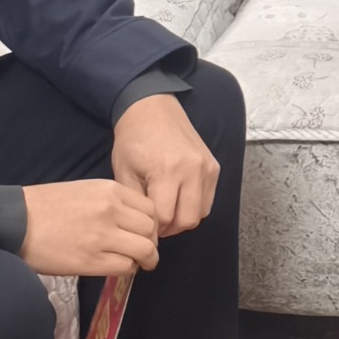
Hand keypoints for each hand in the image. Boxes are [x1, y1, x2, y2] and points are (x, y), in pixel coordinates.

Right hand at [20, 180, 160, 277]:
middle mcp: (112, 210)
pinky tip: (119, 267)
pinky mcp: (92, 260)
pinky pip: (125, 267)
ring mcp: (103, 236)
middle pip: (151, 230)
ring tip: (138, 263)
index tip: (145, 233)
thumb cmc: (46, 206)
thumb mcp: (86, 191)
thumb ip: (112, 202)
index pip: (150, 209)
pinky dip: (128, 269)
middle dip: (151, 242)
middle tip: (144, 250)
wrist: (16, 221)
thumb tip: (132, 221)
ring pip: (144, 249)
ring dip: (145, 259)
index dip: (152, 224)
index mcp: (111, 190)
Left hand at [110, 92, 219, 237]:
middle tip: (155, 225)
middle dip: (170, 228)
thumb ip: (136, 203)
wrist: (151, 110)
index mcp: (167, 171)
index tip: (142, 226)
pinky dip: (195, 206)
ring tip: (167, 212)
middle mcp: (192, 170)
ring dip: (184, 219)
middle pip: (187, 220)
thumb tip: (144, 228)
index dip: (151, 228)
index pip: (165, 218)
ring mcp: (207, 167)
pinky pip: (208, 199)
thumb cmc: (133, 140)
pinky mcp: (214, 166)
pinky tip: (179, 200)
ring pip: (201, 213)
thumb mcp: (124, 173)